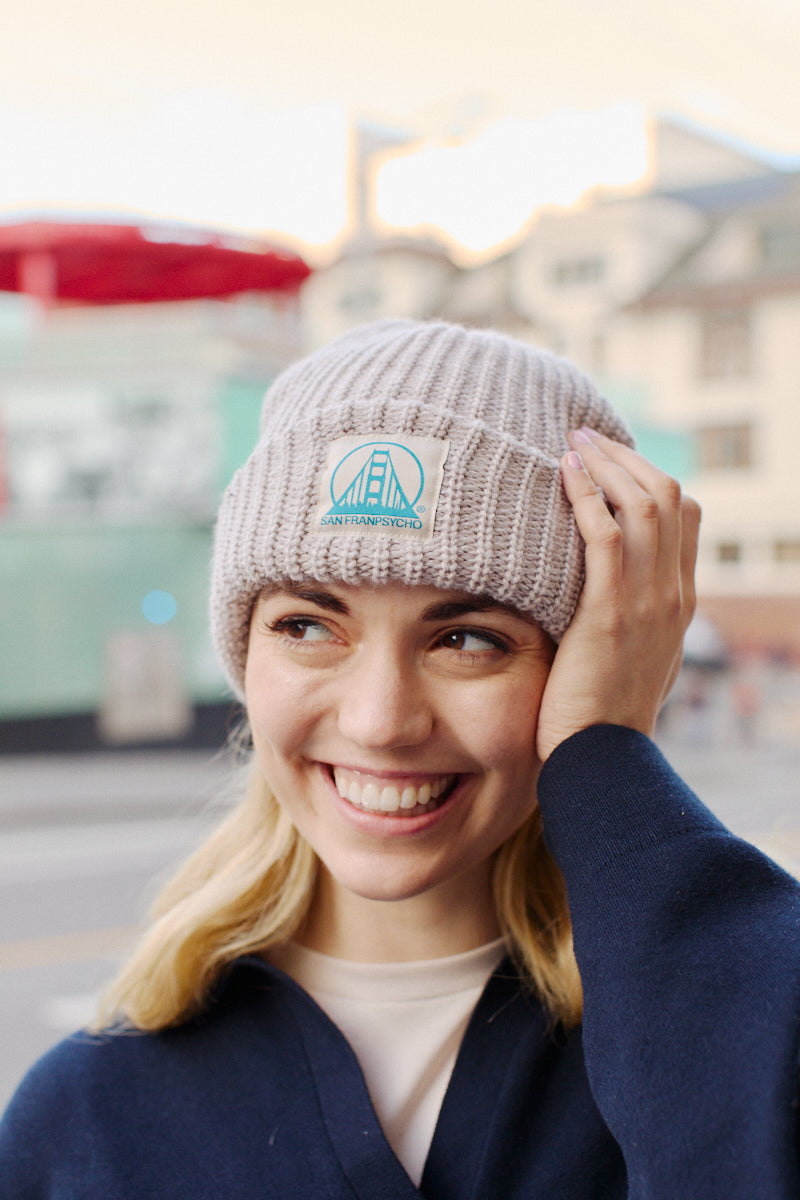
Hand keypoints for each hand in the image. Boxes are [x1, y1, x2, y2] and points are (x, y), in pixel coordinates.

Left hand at [535, 428, 700, 762]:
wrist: (602, 761)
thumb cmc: (601, 714)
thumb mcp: (630, 659)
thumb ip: (627, 619)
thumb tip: (602, 596)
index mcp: (679, 600)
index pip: (683, 516)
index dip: (649, 477)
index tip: (609, 459)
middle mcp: (672, 593)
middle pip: (666, 497)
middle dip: (625, 458)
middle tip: (586, 435)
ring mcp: (648, 601)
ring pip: (642, 505)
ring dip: (606, 464)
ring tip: (572, 441)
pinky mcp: (611, 613)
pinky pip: (604, 535)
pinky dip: (586, 496)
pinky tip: (562, 474)